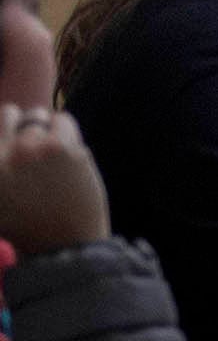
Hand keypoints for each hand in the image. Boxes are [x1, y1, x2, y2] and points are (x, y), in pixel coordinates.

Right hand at [0, 105, 110, 254]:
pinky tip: (67, 154)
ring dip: (45, 130)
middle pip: (9, 114)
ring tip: (50, 156)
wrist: (62, 248)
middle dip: (20, 124)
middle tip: (30, 143)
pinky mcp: (63, 147)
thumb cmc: (26, 229)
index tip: (12, 144)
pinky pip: (63, 120)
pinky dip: (65, 131)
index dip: (4, 132)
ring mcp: (32, 148)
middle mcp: (3, 155)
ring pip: (39, 116)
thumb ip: (2, 167)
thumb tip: (5, 146)